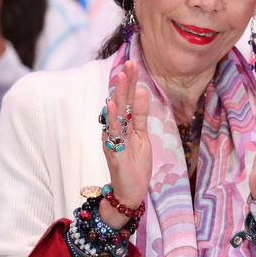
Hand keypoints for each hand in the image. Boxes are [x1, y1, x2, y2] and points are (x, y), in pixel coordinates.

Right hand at [100, 61, 151, 227]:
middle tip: (128, 63)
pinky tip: (112, 105)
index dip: (130, 83)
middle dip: (125, 82)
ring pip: (116, 114)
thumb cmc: (136, 165)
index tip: (133, 64)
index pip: (126, 100)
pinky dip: (113, 118)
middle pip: (120, 102)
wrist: (130, 193)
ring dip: (119, 94)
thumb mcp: (143, 136)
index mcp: (123, 126)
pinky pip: (114, 134)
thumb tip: (142, 91)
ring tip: (121, 76)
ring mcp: (114, 140)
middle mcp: (115, 130)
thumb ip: (141, 115)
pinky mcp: (115, 152)